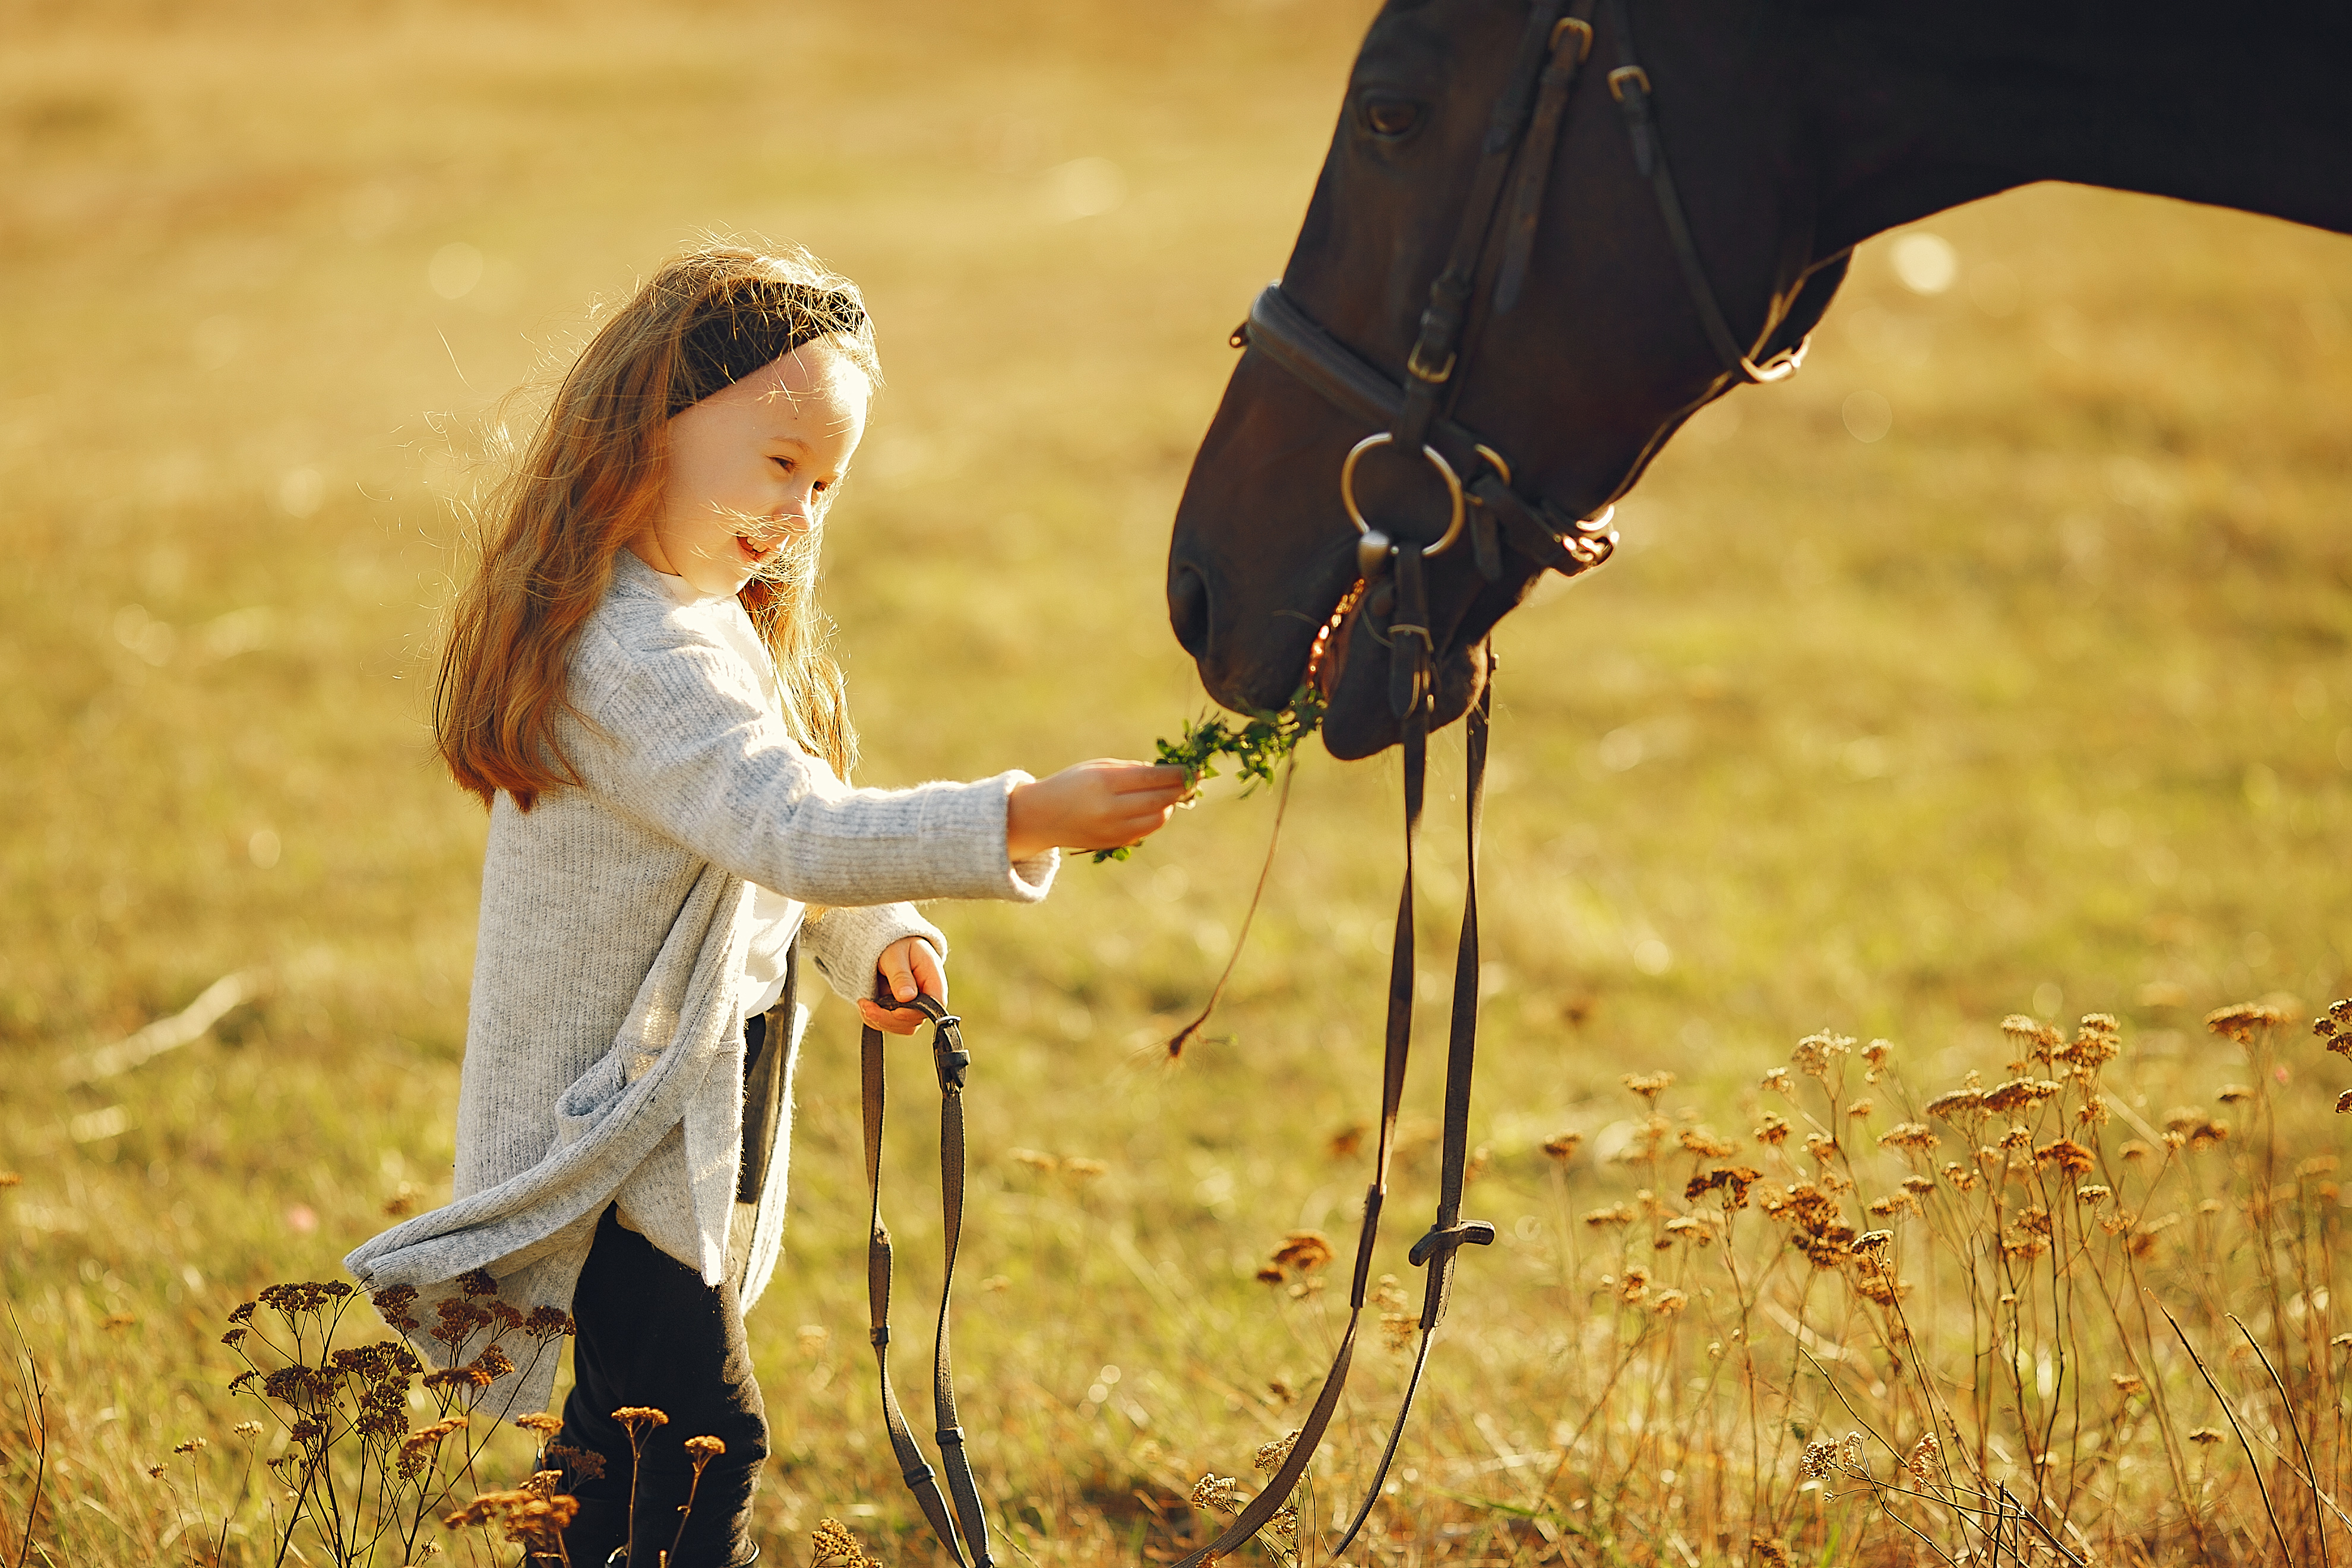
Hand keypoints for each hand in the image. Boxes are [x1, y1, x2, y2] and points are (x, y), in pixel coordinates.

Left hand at [858, 936, 945, 1035]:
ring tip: (863, 1004)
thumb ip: (901, 975)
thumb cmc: (896, 943)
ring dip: (879, 1020)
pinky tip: (865, 1005)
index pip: (936, 1004)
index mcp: (933, 977)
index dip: (915, 1013)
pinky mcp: (900, 1010)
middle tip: (867, 1007)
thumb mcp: (896, 954)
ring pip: (902, 1026)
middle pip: (915, 1020)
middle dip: (889, 1018)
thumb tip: (907, 997)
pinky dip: (875, 1019)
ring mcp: (914, 1005)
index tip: (895, 1011)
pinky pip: (890, 1024)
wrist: (889, 944)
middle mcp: (927, 995)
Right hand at [1007, 760, 1189, 859]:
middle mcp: (1109, 809)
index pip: (1152, 778)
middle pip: (1160, 800)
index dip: (1178, 774)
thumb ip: (1132, 770)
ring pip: (1157, 819)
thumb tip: (1168, 774)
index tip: (1194, 768)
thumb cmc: (1072, 784)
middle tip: (1192, 781)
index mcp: (1104, 783)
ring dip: (1170, 805)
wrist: (1041, 817)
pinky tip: (1154, 807)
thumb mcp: (1098, 767)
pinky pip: (1145, 831)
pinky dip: (1155, 818)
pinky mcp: (1113, 844)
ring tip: (1172, 793)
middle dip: (1180, 790)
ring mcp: (1112, 830)